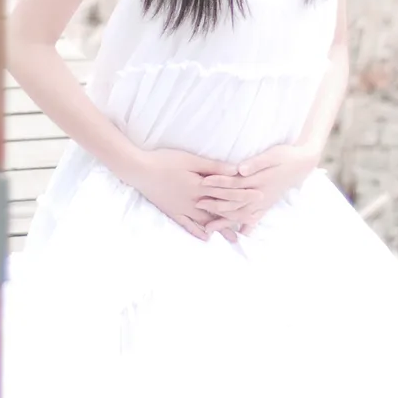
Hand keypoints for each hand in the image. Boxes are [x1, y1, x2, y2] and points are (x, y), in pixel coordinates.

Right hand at [122, 148, 263, 241]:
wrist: (139, 170)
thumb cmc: (165, 160)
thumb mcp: (190, 159)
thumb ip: (213, 167)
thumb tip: (234, 170)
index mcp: (200, 186)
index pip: (227, 192)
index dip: (244, 195)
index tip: (259, 199)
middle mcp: (194, 201)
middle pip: (220, 209)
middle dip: (237, 214)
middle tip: (253, 221)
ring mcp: (182, 209)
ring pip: (206, 221)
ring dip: (221, 228)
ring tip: (234, 237)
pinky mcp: (172, 211)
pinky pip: (186, 225)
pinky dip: (197, 231)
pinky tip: (206, 237)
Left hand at [199, 143, 319, 235]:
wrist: (303, 164)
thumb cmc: (286, 156)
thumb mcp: (272, 155)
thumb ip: (256, 163)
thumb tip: (240, 169)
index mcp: (258, 181)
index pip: (234, 184)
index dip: (218, 183)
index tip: (203, 183)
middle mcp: (259, 195)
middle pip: (234, 202)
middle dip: (215, 204)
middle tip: (198, 205)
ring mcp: (263, 202)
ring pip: (241, 214)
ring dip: (225, 221)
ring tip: (209, 227)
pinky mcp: (267, 204)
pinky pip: (254, 218)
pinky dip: (246, 227)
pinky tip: (239, 236)